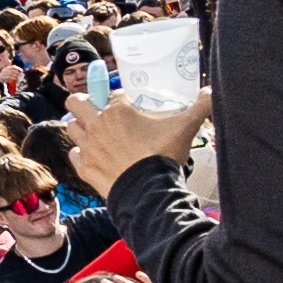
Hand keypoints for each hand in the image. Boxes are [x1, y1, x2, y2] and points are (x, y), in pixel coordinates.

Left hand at [65, 89, 206, 178]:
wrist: (148, 191)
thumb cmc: (163, 154)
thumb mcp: (185, 127)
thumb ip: (200, 107)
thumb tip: (212, 91)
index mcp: (117, 110)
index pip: (113, 94)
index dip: (120, 97)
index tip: (129, 104)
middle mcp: (97, 124)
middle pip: (76, 103)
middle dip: (82, 102)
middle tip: (93, 108)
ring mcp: (88, 147)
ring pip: (71, 127)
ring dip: (79, 126)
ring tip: (91, 130)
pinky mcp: (84, 168)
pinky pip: (73, 154)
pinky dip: (80, 153)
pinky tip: (90, 154)